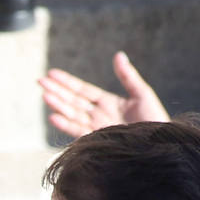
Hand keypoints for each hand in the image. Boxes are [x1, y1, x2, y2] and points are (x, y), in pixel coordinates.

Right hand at [38, 51, 169, 138]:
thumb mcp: (142, 93)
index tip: (52, 73)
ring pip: (72, 114)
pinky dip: (65, 124)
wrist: (160, 144)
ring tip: (44, 95)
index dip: (67, 82)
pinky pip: (77, 131)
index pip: (82, 90)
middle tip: (39, 81)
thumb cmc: (155, 120)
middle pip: (72, 100)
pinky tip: (54, 117)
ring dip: (57, 105)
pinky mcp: (97, 140)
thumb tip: (118, 55)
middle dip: (56, 91)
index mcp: (107, 102)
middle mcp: (98, 115)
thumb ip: (128, 76)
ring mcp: (96, 128)